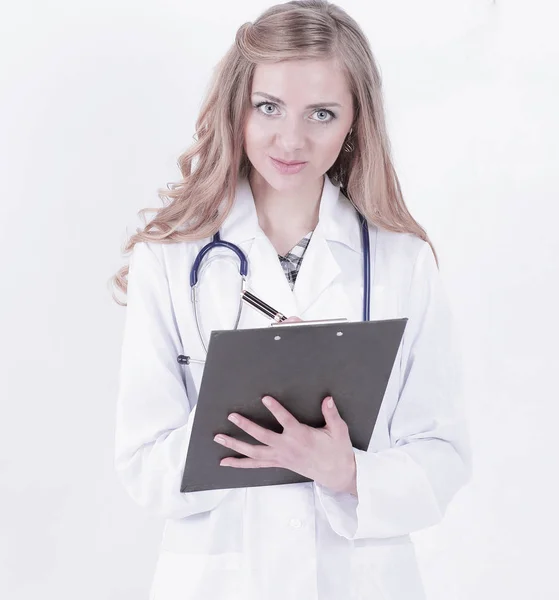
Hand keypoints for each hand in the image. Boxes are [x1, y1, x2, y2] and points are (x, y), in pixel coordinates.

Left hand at [214, 393, 356, 495]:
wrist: (337, 474)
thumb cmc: (338, 451)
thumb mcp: (339, 431)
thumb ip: (332, 414)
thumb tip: (327, 399)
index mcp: (301, 437)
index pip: (286, 421)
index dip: (275, 409)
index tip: (265, 398)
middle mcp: (287, 447)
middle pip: (262, 437)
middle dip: (246, 426)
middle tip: (232, 416)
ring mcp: (281, 457)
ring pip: (254, 452)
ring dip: (235, 445)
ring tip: (219, 437)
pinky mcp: (279, 463)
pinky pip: (256, 464)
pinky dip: (240, 463)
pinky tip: (226, 461)